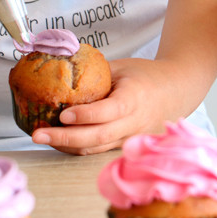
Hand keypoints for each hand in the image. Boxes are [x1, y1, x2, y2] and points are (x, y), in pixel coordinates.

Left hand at [30, 58, 184, 155]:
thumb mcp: (122, 67)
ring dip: (67, 146)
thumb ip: (94, 73)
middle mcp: (134, 122)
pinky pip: (99, 150)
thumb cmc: (147, 76)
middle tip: (38, 134)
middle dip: (66, 138)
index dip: (86, 116)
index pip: (110, 111)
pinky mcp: (126, 145)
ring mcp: (131, 137)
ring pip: (96, 148)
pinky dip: (78, 147)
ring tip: (42, 138)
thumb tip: (59, 69)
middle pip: (99, 137)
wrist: (178, 91)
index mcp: (135, 98)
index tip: (63, 115)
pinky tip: (59, 141)